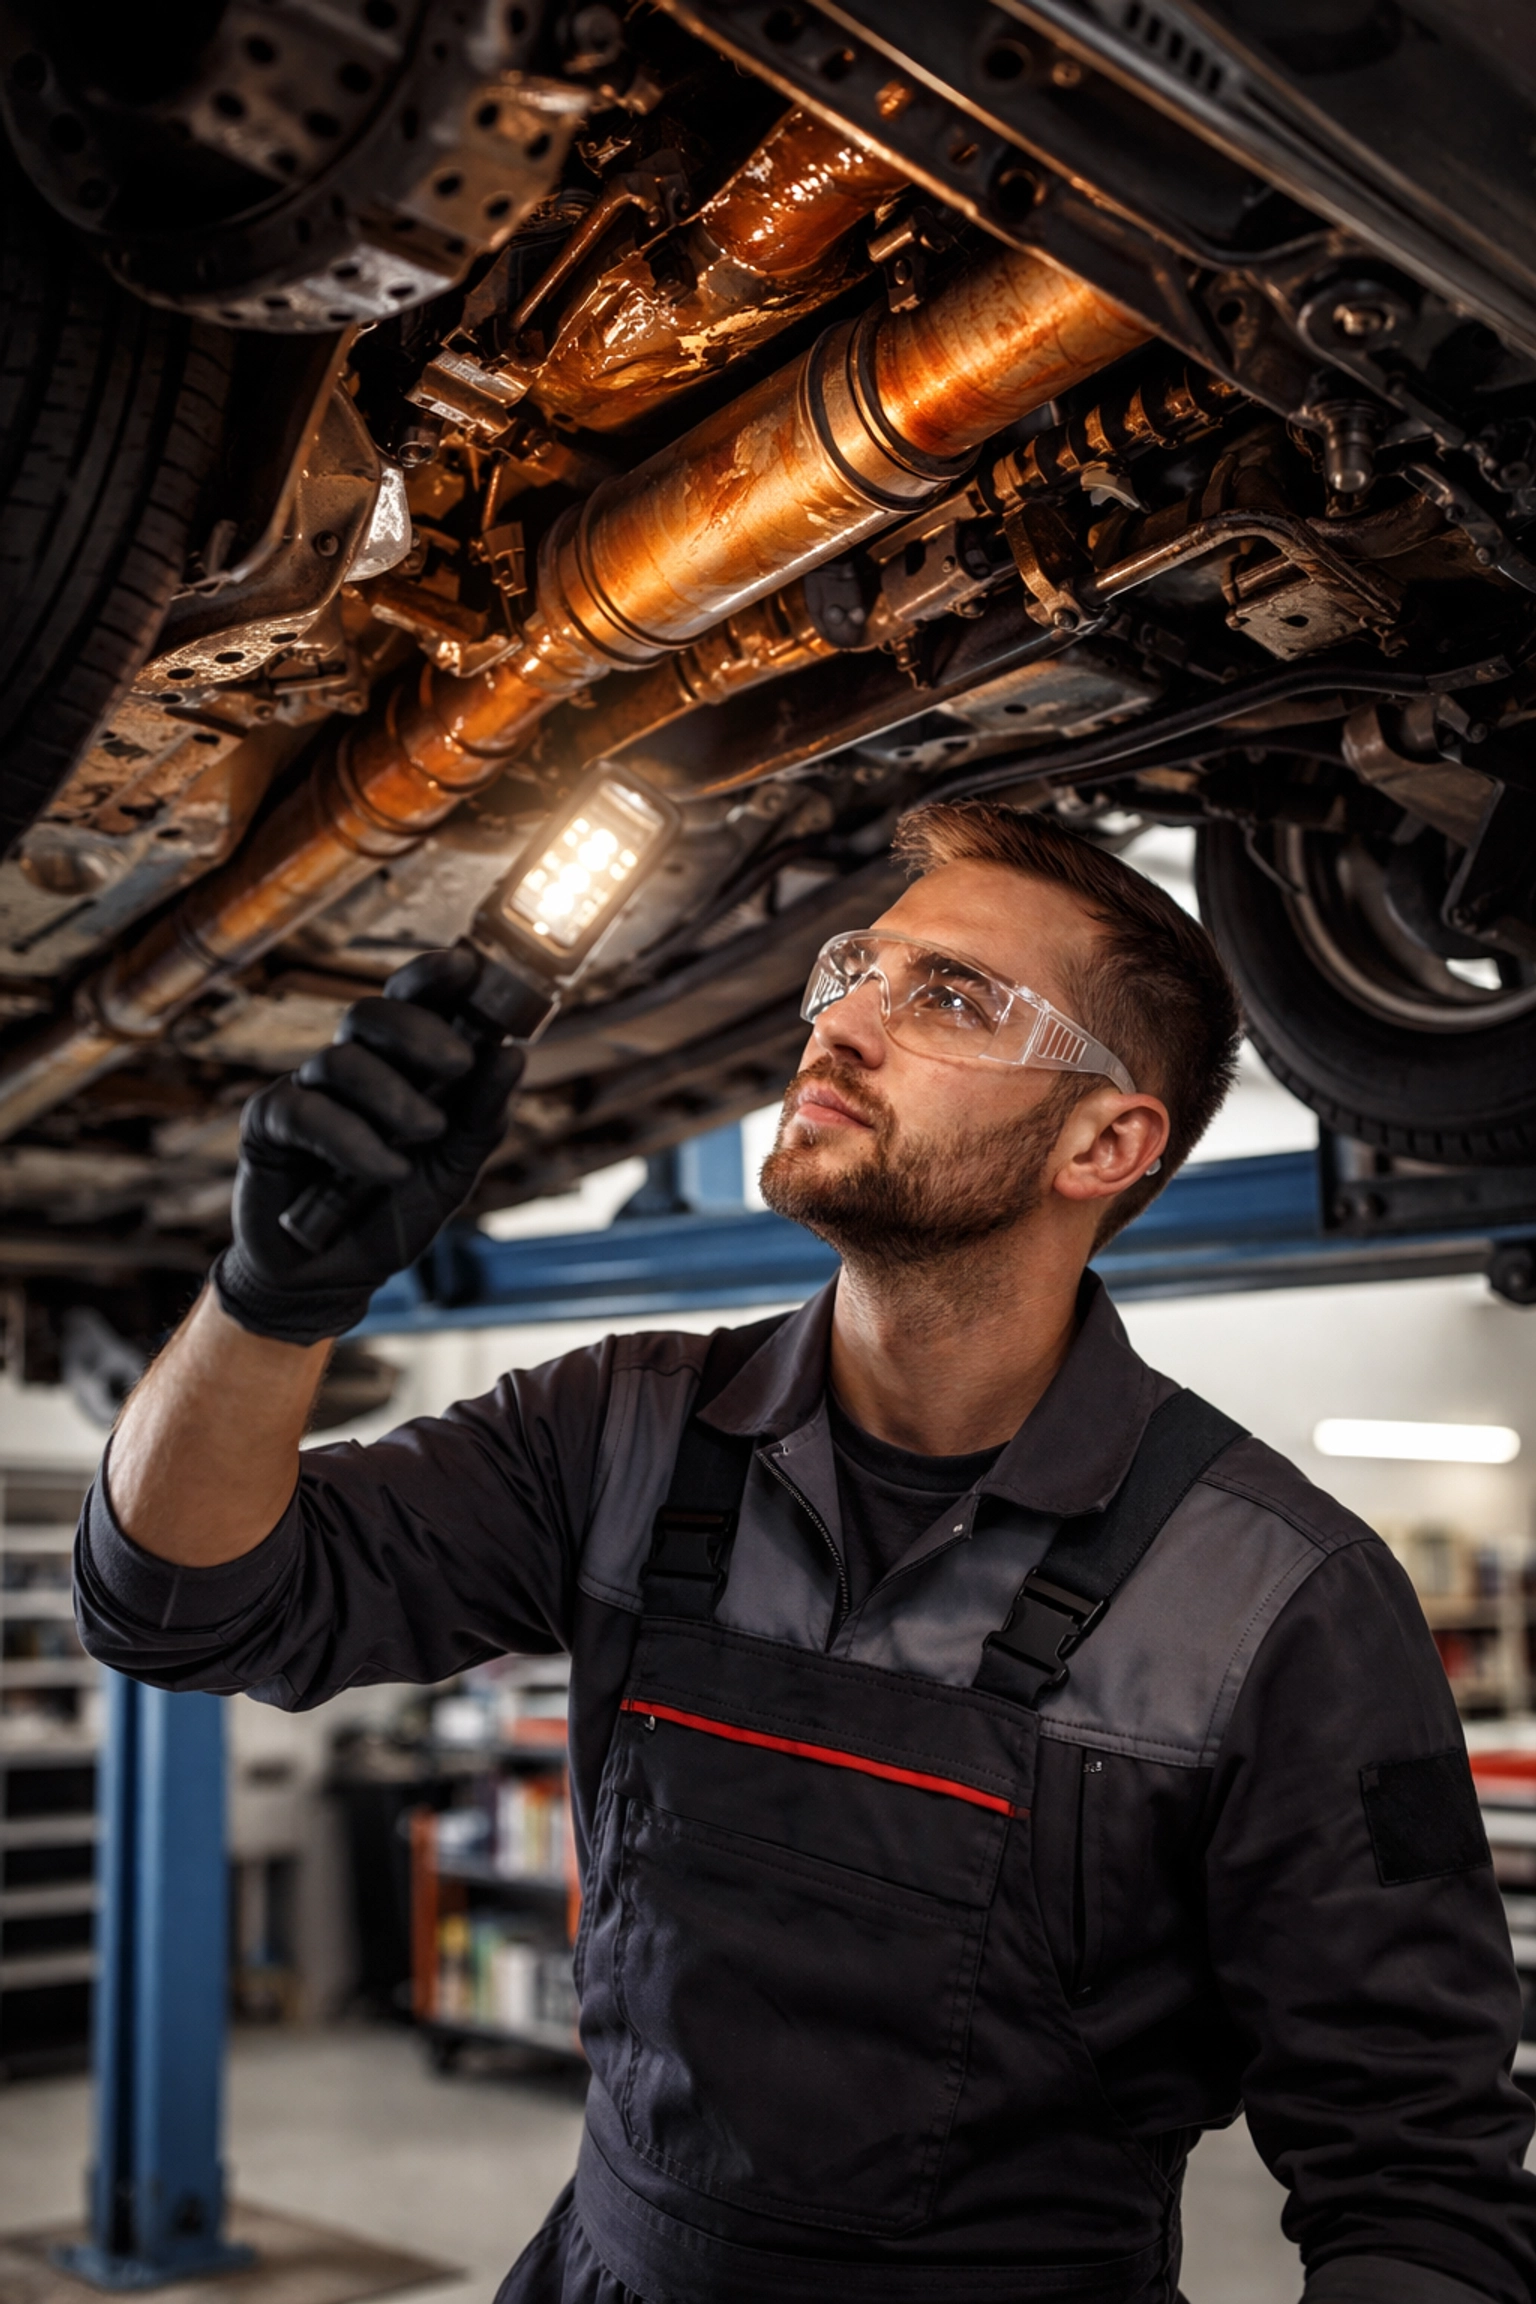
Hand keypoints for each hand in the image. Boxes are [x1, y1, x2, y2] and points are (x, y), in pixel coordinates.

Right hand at [212, 947, 524, 1345]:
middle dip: (419, 1030)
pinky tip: (386, 1172)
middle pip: (372, 1013)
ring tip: (425, 1137)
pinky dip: (355, 1142)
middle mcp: (352, 1068)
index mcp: (399, 1066)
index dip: (434, 976)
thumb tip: (512, 1055)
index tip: (469, 967)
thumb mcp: (453, 1169)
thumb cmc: (392, 1213)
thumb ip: (482, 1116)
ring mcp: (307, 1091)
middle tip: (458, 1064)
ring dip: (393, 1098)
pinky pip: (309, 1111)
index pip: (412, 1001)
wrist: (333, 1277)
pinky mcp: (269, 1123)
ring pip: (343, 1060)